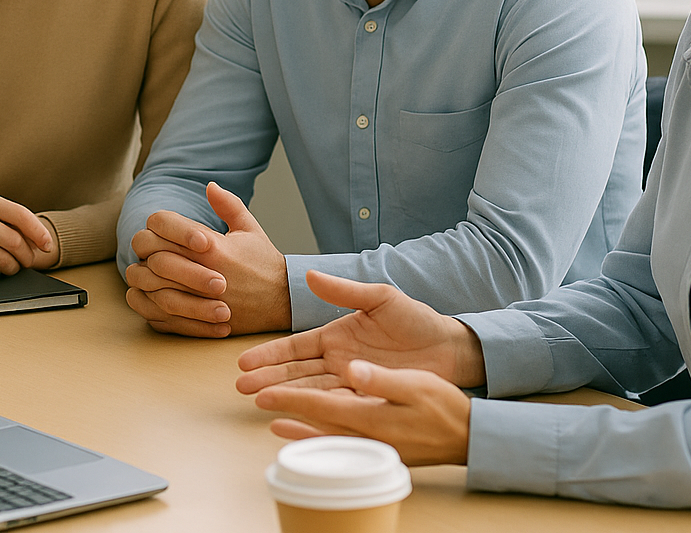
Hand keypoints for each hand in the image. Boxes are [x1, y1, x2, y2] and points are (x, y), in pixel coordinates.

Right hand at [0, 191, 57, 277]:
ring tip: (10, 265)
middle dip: (27, 256)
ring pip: (3, 260)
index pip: (20, 215)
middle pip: (14, 242)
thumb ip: (13, 222)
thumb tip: (42, 243)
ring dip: (12, 268)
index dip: (39, 233)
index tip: (47, 246)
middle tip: (27, 261)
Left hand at [124, 182, 289, 336]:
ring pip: (146, 282)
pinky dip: (144, 302)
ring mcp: (195, 300)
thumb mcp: (249, 229)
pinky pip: (152, 313)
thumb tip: (209, 185)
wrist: (282, 302)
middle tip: (150, 249)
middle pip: (149, 251)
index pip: (161, 224)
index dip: (157, 223)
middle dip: (144, 247)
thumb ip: (228, 205)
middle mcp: (200, 271)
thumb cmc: (263, 264)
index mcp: (211, 246)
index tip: (164, 229)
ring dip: (141, 274)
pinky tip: (150, 294)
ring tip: (147, 270)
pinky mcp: (192, 322)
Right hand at [235, 270, 485, 394]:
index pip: (295, 346)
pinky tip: (296, 417)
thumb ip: (344, 291)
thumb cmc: (416, 319)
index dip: (270, 354)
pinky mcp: (367, 400)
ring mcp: (350, 383)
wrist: (450, 349)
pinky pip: (338, 408)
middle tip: (241, 388)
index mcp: (335, 335)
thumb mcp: (380, 299)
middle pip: (296, 372)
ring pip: (311, 391)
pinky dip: (316, 413)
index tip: (245, 362)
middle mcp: (337, 361)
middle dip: (268, 379)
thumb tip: (311, 274)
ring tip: (258, 403)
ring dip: (286, 397)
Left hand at [254, 359, 472, 465]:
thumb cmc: (444, 406)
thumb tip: (353, 369)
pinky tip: (314, 438)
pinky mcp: (380, 448)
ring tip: (275, 427)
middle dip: (287, 411)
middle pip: (317, 420)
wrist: (468, 436)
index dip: (291, 396)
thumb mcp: (416, 384)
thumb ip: (382, 379)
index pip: (321, 402)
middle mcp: (366, 432)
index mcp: (371, 412)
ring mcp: (372, 443)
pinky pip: (343, 443)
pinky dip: (323, 440)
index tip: (264, 393)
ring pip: (326, 435)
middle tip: (258, 403)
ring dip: (300, 430)